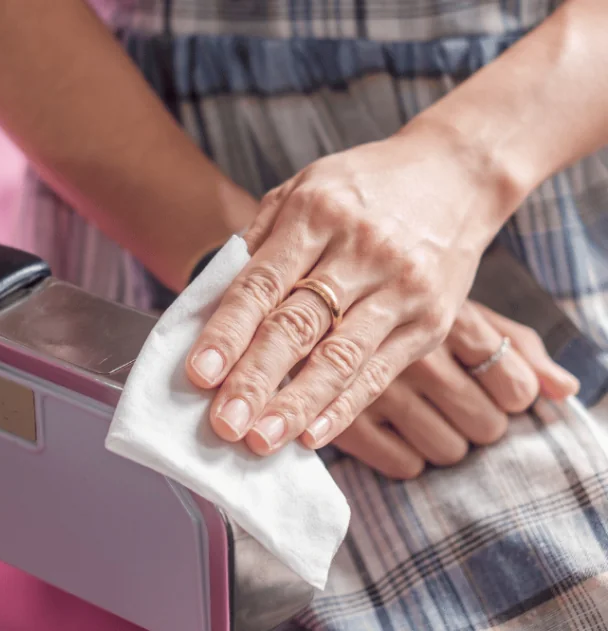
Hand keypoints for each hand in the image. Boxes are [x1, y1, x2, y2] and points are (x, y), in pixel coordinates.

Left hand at [185, 123, 524, 455]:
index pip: (261, 284)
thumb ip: (259, 241)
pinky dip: (346, 406)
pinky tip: (314, 435)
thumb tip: (211, 302)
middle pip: (297, 325)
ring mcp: (400, 287)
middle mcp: (359, 250)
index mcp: (316, 214)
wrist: (457, 171)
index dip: (227, 332)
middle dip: (255, 379)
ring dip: (297, 403)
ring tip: (262, 439)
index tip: (198, 373)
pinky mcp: (432, 319)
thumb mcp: (304, 187)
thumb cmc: (365, 186)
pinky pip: (382, 370)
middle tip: (224, 423)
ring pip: (340, 356)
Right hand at [321, 301, 578, 478]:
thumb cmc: (389, 304)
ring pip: (447, 449)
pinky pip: (402, 464)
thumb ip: (513, 344)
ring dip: (443, 442)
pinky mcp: (344, 419)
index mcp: (449, 318)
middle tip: (455, 409)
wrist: (294, 300)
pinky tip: (393, 435)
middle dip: (478, 423)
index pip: (514, 384)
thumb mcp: (454, 306)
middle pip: (485, 424)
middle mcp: (417, 353)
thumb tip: (565, 389)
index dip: (511, 397)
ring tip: (422, 419)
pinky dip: (405, 458)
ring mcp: (378, 388)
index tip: (492, 391)